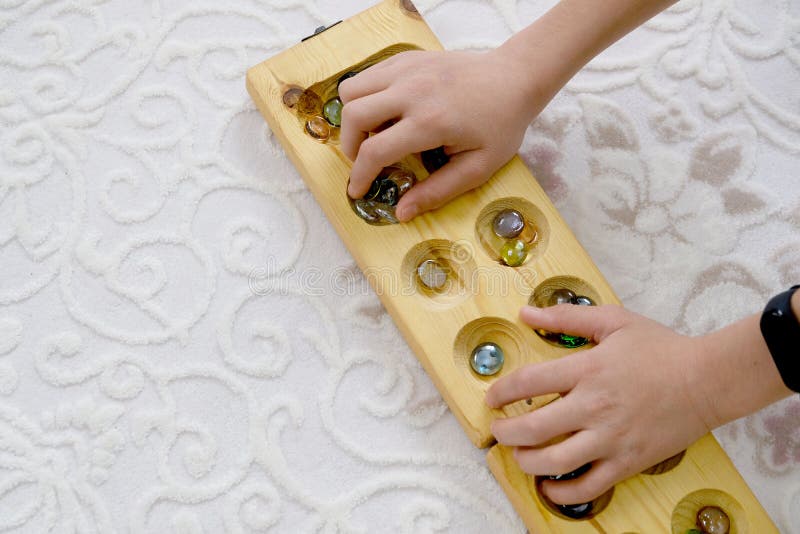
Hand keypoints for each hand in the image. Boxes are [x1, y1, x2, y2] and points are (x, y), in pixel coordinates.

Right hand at [338, 49, 544, 221]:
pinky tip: (387, 111)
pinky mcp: (407, 58)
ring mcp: (407, 69)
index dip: (359, 176)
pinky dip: (366, 95)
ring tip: (373, 132)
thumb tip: (402, 213)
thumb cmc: (501, 125)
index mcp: (430, 122)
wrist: (514, 77)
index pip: (374, 150)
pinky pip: (368, 75)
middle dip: (349, 145)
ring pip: (352, 89)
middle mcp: (412, 91)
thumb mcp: (478, 168)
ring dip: (353, 116)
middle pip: (353, 115)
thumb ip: (438, 191)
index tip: (357, 190)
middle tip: (364, 160)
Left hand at [485, 304, 713, 505]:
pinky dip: (562, 492)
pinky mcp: (628, 462)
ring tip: (519, 455)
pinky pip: (588, 487)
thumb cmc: (660, 348)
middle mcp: (593, 407)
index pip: (527, 383)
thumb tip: (526, 313)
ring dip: (525, 462)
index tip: (492, 398)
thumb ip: (566, 316)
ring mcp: (610, 438)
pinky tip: (549, 485)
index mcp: (586, 370)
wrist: (708, 380)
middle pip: (531, 428)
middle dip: (503, 432)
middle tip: (497, 430)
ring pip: (553, 462)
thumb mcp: (613, 321)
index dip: (500, 392)